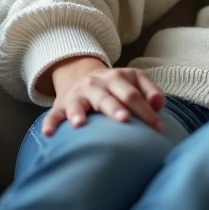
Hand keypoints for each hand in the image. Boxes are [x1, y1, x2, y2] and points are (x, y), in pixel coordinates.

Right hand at [41, 56, 165, 135]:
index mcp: (118, 78)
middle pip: (107, 98)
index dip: (146, 111)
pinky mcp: (60, 106)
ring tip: (81, 124)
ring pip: (78, 104)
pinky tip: (50, 134)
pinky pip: (53, 115)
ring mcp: (77, 95)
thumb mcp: (135, 81)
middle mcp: (96, 84)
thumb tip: (159, 105)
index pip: (134, 95)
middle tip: (124, 119)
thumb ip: (150, 91)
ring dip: (79, 114)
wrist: (80, 75)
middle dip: (115, 108)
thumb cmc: (116, 85)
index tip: (158, 129)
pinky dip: (50, 124)